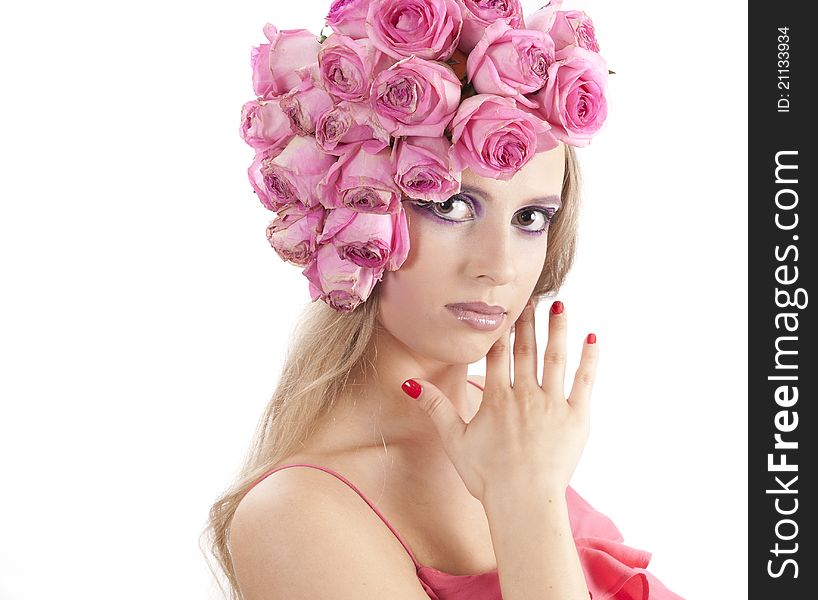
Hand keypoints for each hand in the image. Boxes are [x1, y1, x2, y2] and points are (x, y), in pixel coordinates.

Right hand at [403, 300, 597, 502]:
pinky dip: (589, 358)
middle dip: (527, 321)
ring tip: (559, 306)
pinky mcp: (577, 417)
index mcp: (496, 398)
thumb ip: (436, 408)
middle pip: (526, 349)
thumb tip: (411, 383)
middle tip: (531, 298)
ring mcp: (553, 404)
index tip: (503, 308)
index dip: (500, 329)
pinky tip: (592, 337)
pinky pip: (584, 380)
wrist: (523, 502)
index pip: (497, 354)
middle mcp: (525, 394)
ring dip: (557, 329)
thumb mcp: (455, 441)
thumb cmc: (488, 477)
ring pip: (555, 357)